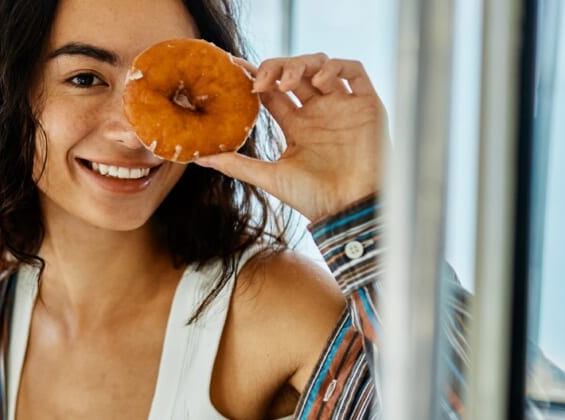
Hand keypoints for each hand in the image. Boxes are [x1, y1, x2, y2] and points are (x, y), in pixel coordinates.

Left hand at [195, 53, 387, 220]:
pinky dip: (335, 67)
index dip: (255, 76)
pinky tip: (318, 81)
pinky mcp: (366, 105)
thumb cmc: (312, 198)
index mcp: (296, 125)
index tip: (234, 68)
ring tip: (287, 83)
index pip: (272, 90)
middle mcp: (318, 112)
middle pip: (295, 72)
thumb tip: (197, 156)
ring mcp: (342, 106)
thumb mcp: (268, 176)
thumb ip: (235, 164)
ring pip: (321, 65)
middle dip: (276, 67)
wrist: (347, 210)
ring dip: (301, 65)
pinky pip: (354, 72)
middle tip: (260, 80)